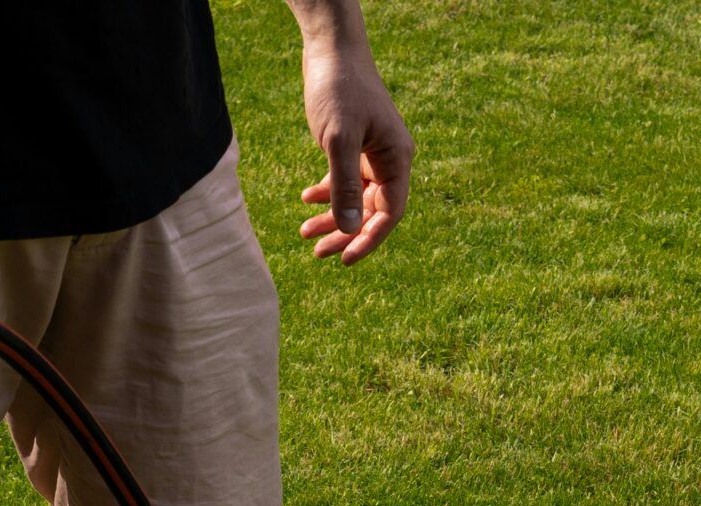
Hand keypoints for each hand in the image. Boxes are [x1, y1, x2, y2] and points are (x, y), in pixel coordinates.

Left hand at [297, 40, 410, 264]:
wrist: (331, 50)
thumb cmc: (339, 89)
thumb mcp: (338, 139)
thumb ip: (344, 185)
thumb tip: (349, 228)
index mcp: (396, 159)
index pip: (389, 214)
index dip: (368, 240)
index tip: (344, 259)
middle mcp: (389, 159)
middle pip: (371, 211)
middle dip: (345, 233)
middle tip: (318, 253)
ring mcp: (372, 153)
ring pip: (355, 198)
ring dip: (332, 217)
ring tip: (304, 233)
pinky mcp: (354, 145)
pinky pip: (344, 180)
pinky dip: (326, 192)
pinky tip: (306, 199)